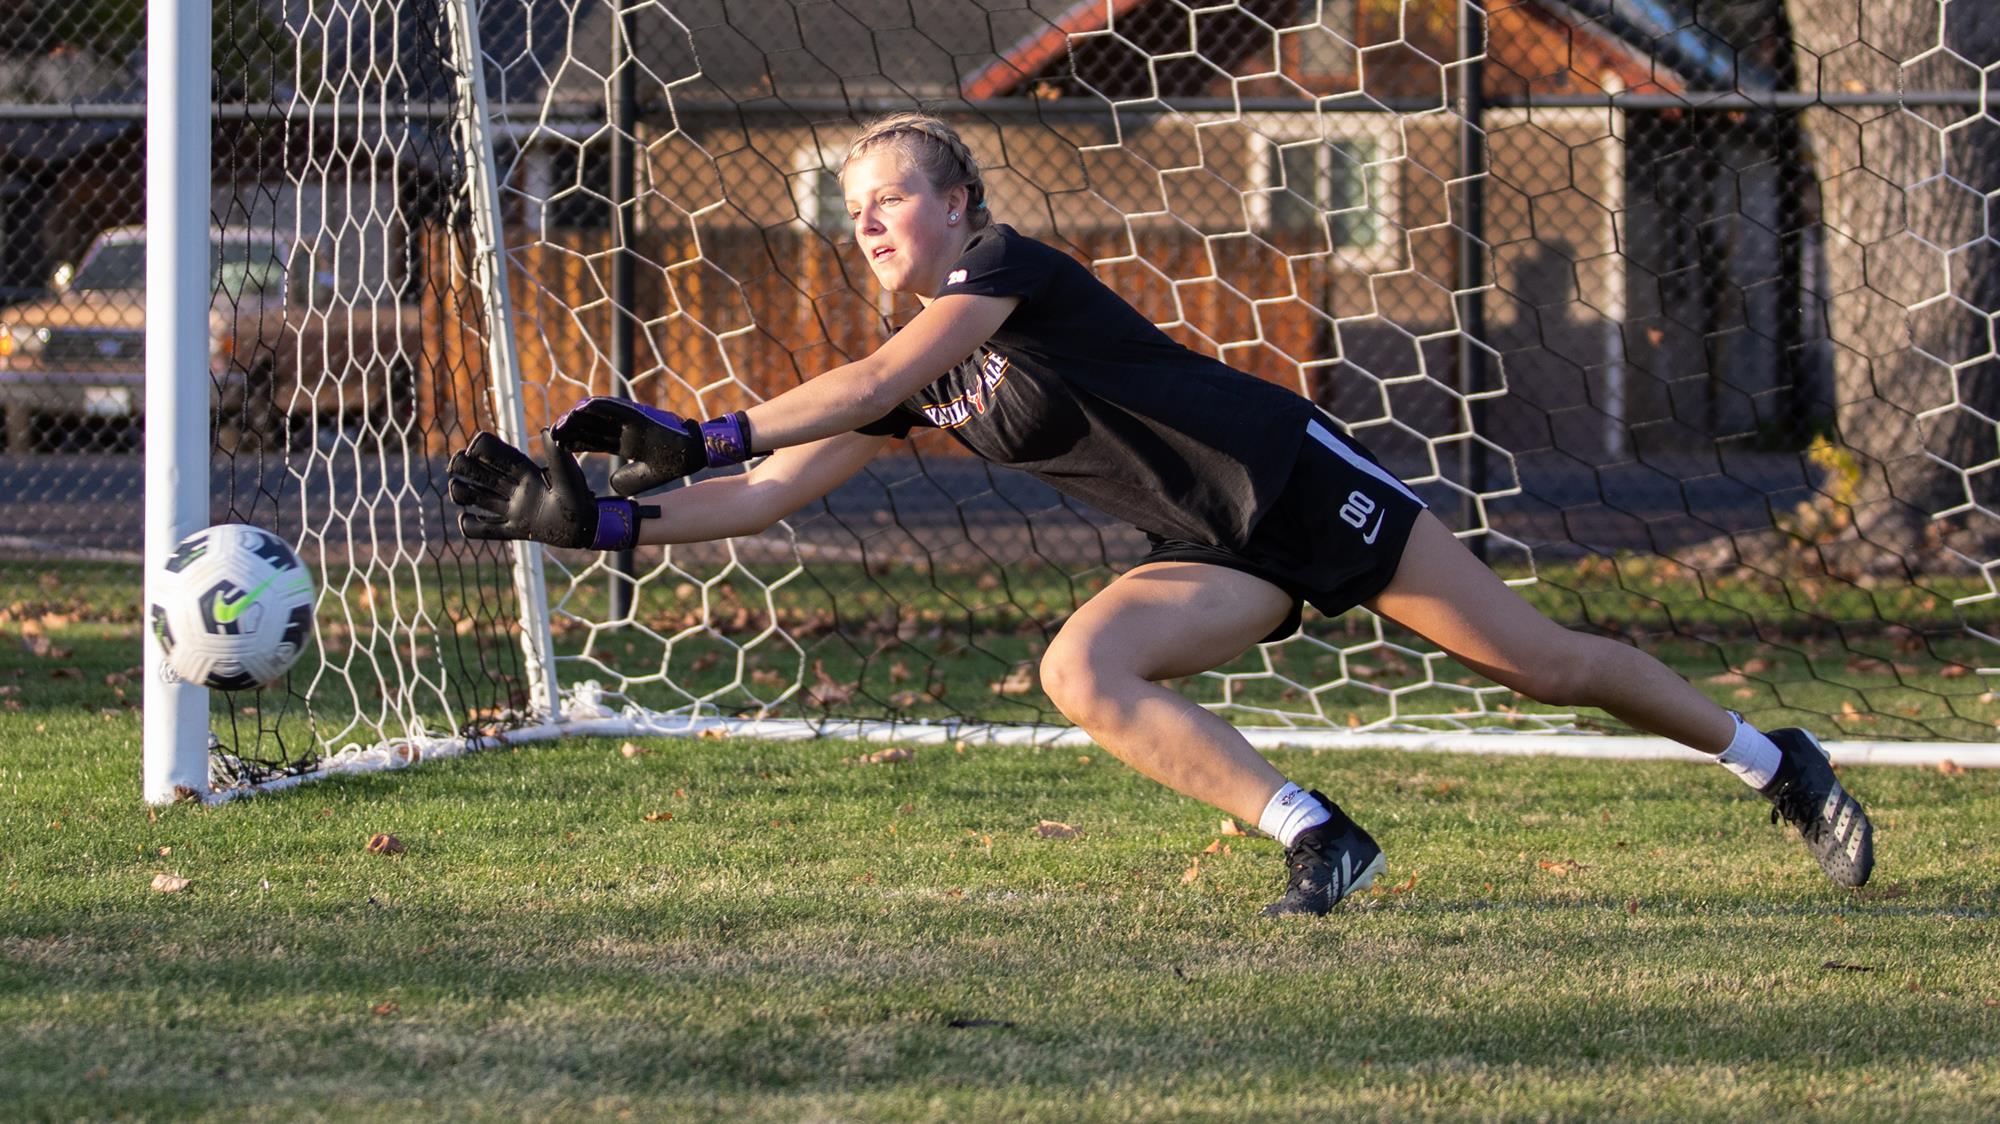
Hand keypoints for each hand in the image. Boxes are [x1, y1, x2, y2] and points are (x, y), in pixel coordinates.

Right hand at [447, 430, 644, 550]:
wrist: (587, 528)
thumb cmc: (579, 497)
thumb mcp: (567, 475)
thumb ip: (556, 455)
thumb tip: (545, 430)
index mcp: (525, 472)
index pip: (495, 454)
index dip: (480, 449)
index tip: (474, 449)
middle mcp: (515, 489)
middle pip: (480, 472)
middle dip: (463, 466)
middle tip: (457, 467)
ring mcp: (513, 510)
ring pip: (477, 498)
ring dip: (461, 492)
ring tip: (459, 491)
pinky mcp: (515, 530)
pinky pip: (486, 531)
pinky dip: (470, 526)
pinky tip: (466, 519)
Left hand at [552, 396, 756, 494]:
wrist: (694, 453)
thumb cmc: (674, 462)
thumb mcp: (645, 476)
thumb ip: (628, 479)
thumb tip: (610, 484)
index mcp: (626, 441)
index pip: (594, 439)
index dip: (576, 442)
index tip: (559, 446)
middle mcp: (625, 428)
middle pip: (591, 425)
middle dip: (571, 429)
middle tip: (552, 433)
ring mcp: (630, 419)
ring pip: (596, 414)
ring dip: (577, 417)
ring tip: (560, 423)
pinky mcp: (637, 413)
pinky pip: (612, 405)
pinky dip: (594, 406)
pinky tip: (578, 410)